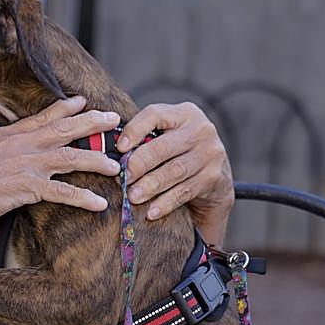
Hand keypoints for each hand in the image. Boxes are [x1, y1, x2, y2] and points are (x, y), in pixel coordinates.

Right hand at [0, 96, 121, 224]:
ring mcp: (29, 164)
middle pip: (66, 130)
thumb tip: (13, 138)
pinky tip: (99, 205)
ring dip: (97, 162)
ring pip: (72, 158)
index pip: (45, 117)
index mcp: (14, 134)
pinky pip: (64, 193)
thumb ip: (4, 141)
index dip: (66, 107)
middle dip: (93, 123)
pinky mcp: (30, 187)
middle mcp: (25, 144)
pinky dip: (84, 199)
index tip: (83, 101)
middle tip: (115, 118)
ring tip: (115, 168)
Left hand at [116, 101, 234, 242]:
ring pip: (174, 171)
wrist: (216, 177)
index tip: (119, 148)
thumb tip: (107, 149)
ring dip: (150, 186)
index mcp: (185, 113)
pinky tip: (151, 211)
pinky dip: (165, 203)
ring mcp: (210, 153)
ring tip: (132, 197)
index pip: (156, 114)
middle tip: (123, 178)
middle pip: (163, 147)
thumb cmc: (179, 153)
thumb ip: (145, 136)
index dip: (135, 130)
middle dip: (139, 164)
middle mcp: (201, 130)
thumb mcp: (168, 136)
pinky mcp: (213, 177)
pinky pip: (184, 191)